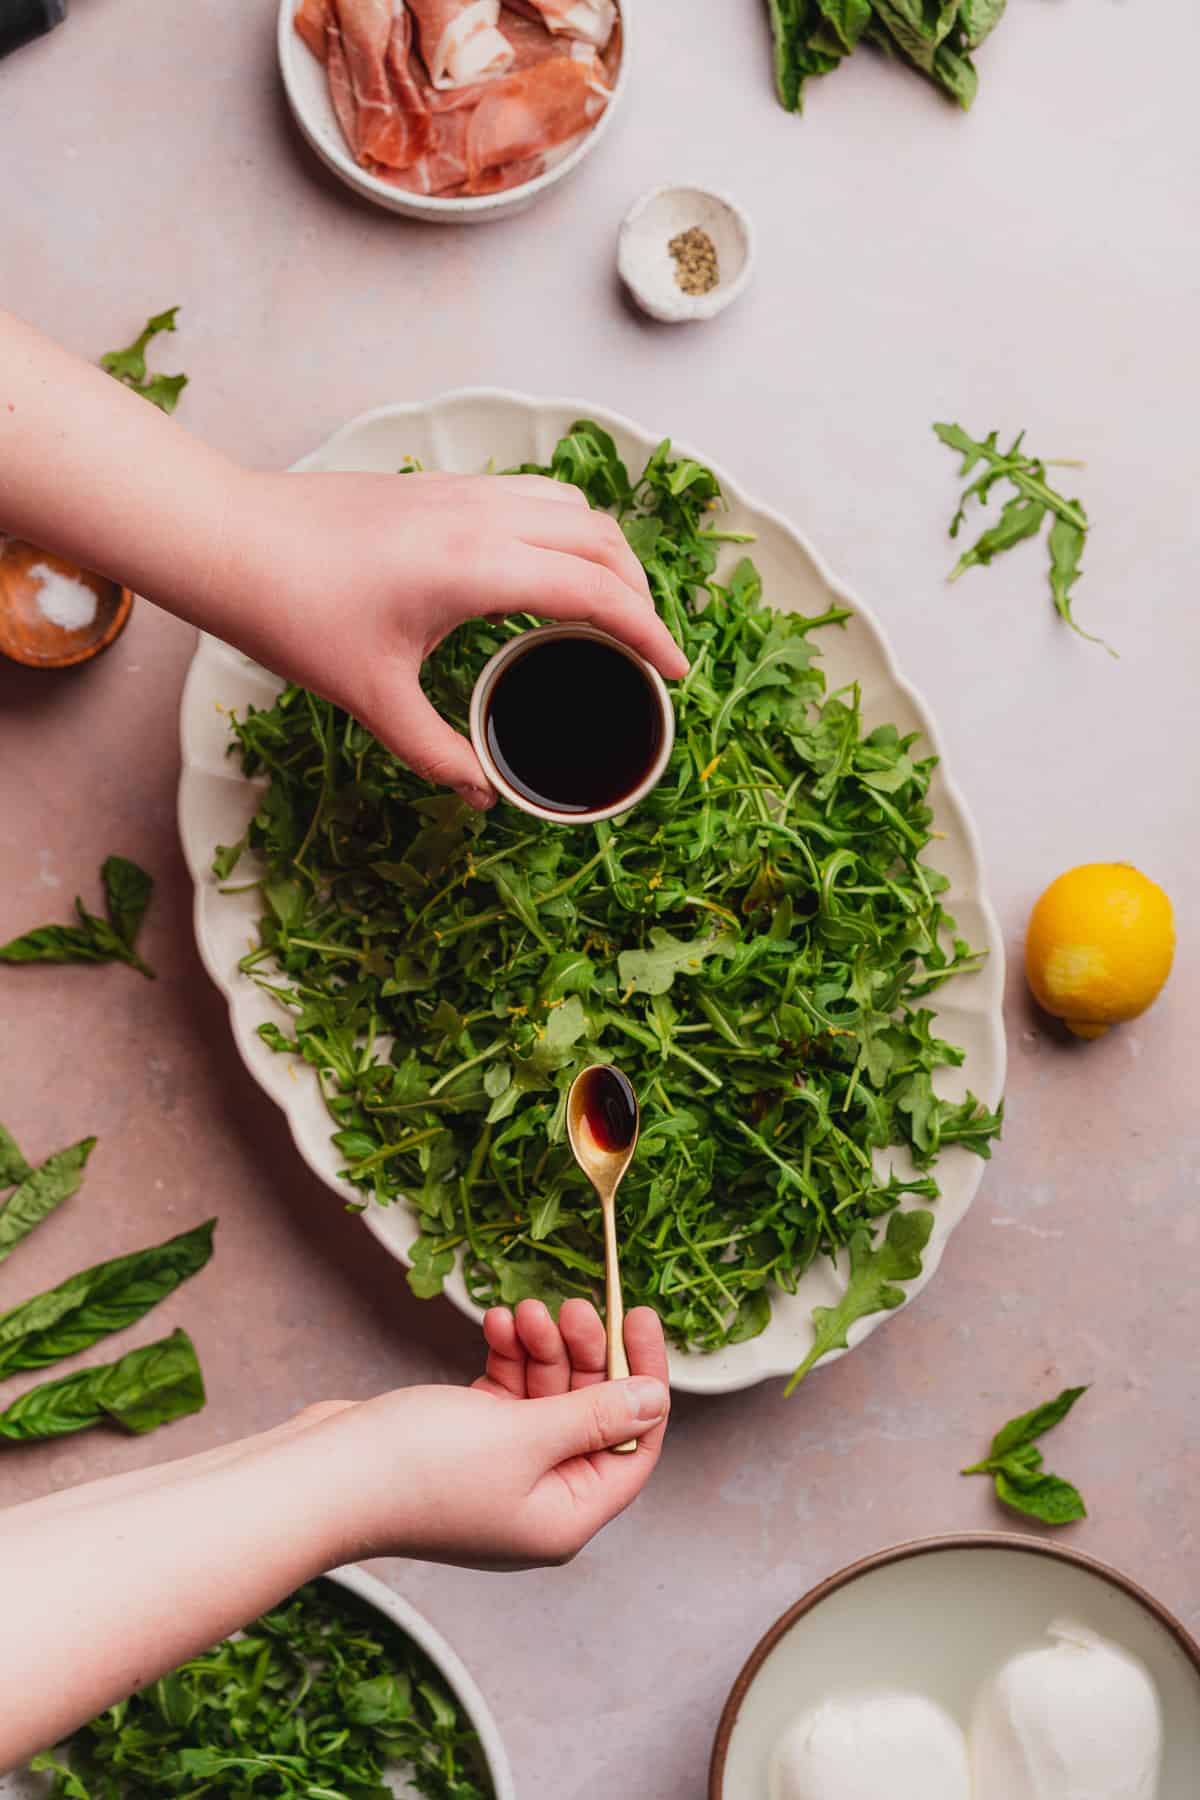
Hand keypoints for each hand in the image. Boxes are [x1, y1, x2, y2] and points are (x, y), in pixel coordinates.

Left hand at [222, 468, 688, 807]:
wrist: (230, 538)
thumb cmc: (294, 613)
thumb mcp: (372, 698)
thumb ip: (437, 751)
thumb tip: (484, 791)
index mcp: (480, 567)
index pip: (598, 591)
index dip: (649, 632)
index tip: (676, 671)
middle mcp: (484, 515)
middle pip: (603, 538)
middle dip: (640, 592)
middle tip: (646, 647)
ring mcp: (463, 491)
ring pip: (572, 505)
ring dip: (605, 552)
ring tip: (607, 606)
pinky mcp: (439, 486)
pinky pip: (533, 495)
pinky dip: (565, 529)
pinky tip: (544, 570)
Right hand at [322, 1297, 669, 1568]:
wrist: (323, 1478)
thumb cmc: (420, 1469)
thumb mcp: (523, 1436)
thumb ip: (595, 1415)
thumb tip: (656, 1401)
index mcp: (564, 1517)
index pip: (634, 1445)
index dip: (642, 1379)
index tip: (639, 1317)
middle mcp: (539, 1500)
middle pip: (589, 1414)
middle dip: (583, 1355)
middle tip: (572, 1306)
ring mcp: (500, 1474)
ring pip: (546, 1397)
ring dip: (540, 1349)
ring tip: (522, 1312)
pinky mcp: (465, 1446)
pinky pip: (506, 1395)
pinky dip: (506, 1358)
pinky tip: (494, 1324)